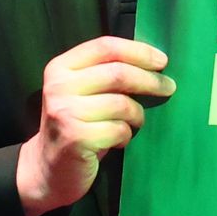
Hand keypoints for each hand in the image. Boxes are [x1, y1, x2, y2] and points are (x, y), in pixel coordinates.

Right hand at [15, 35, 171, 215]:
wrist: (48, 168)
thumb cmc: (74, 126)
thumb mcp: (80, 93)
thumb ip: (104, 74)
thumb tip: (153, 63)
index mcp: (60, 68)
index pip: (105, 47)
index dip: (138, 51)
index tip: (162, 60)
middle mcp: (58, 86)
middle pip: (118, 73)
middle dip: (149, 80)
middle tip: (169, 87)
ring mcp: (65, 112)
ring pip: (122, 104)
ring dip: (137, 115)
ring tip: (135, 122)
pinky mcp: (75, 137)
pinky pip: (118, 130)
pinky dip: (125, 136)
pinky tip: (118, 141)